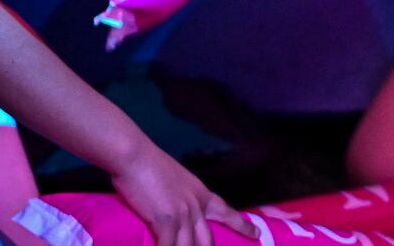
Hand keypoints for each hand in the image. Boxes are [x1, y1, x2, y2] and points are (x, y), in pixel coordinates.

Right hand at [110, 141, 247, 245]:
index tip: (256, 234)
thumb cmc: (150, 165)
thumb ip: (179, 196)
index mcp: (201, 194)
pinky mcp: (165, 221)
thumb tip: (174, 207)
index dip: (242, 225)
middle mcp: (196, 206)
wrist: (136, 157)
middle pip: (208, 240)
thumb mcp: (175, 181)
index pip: (227, 212)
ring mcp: (182, 215)